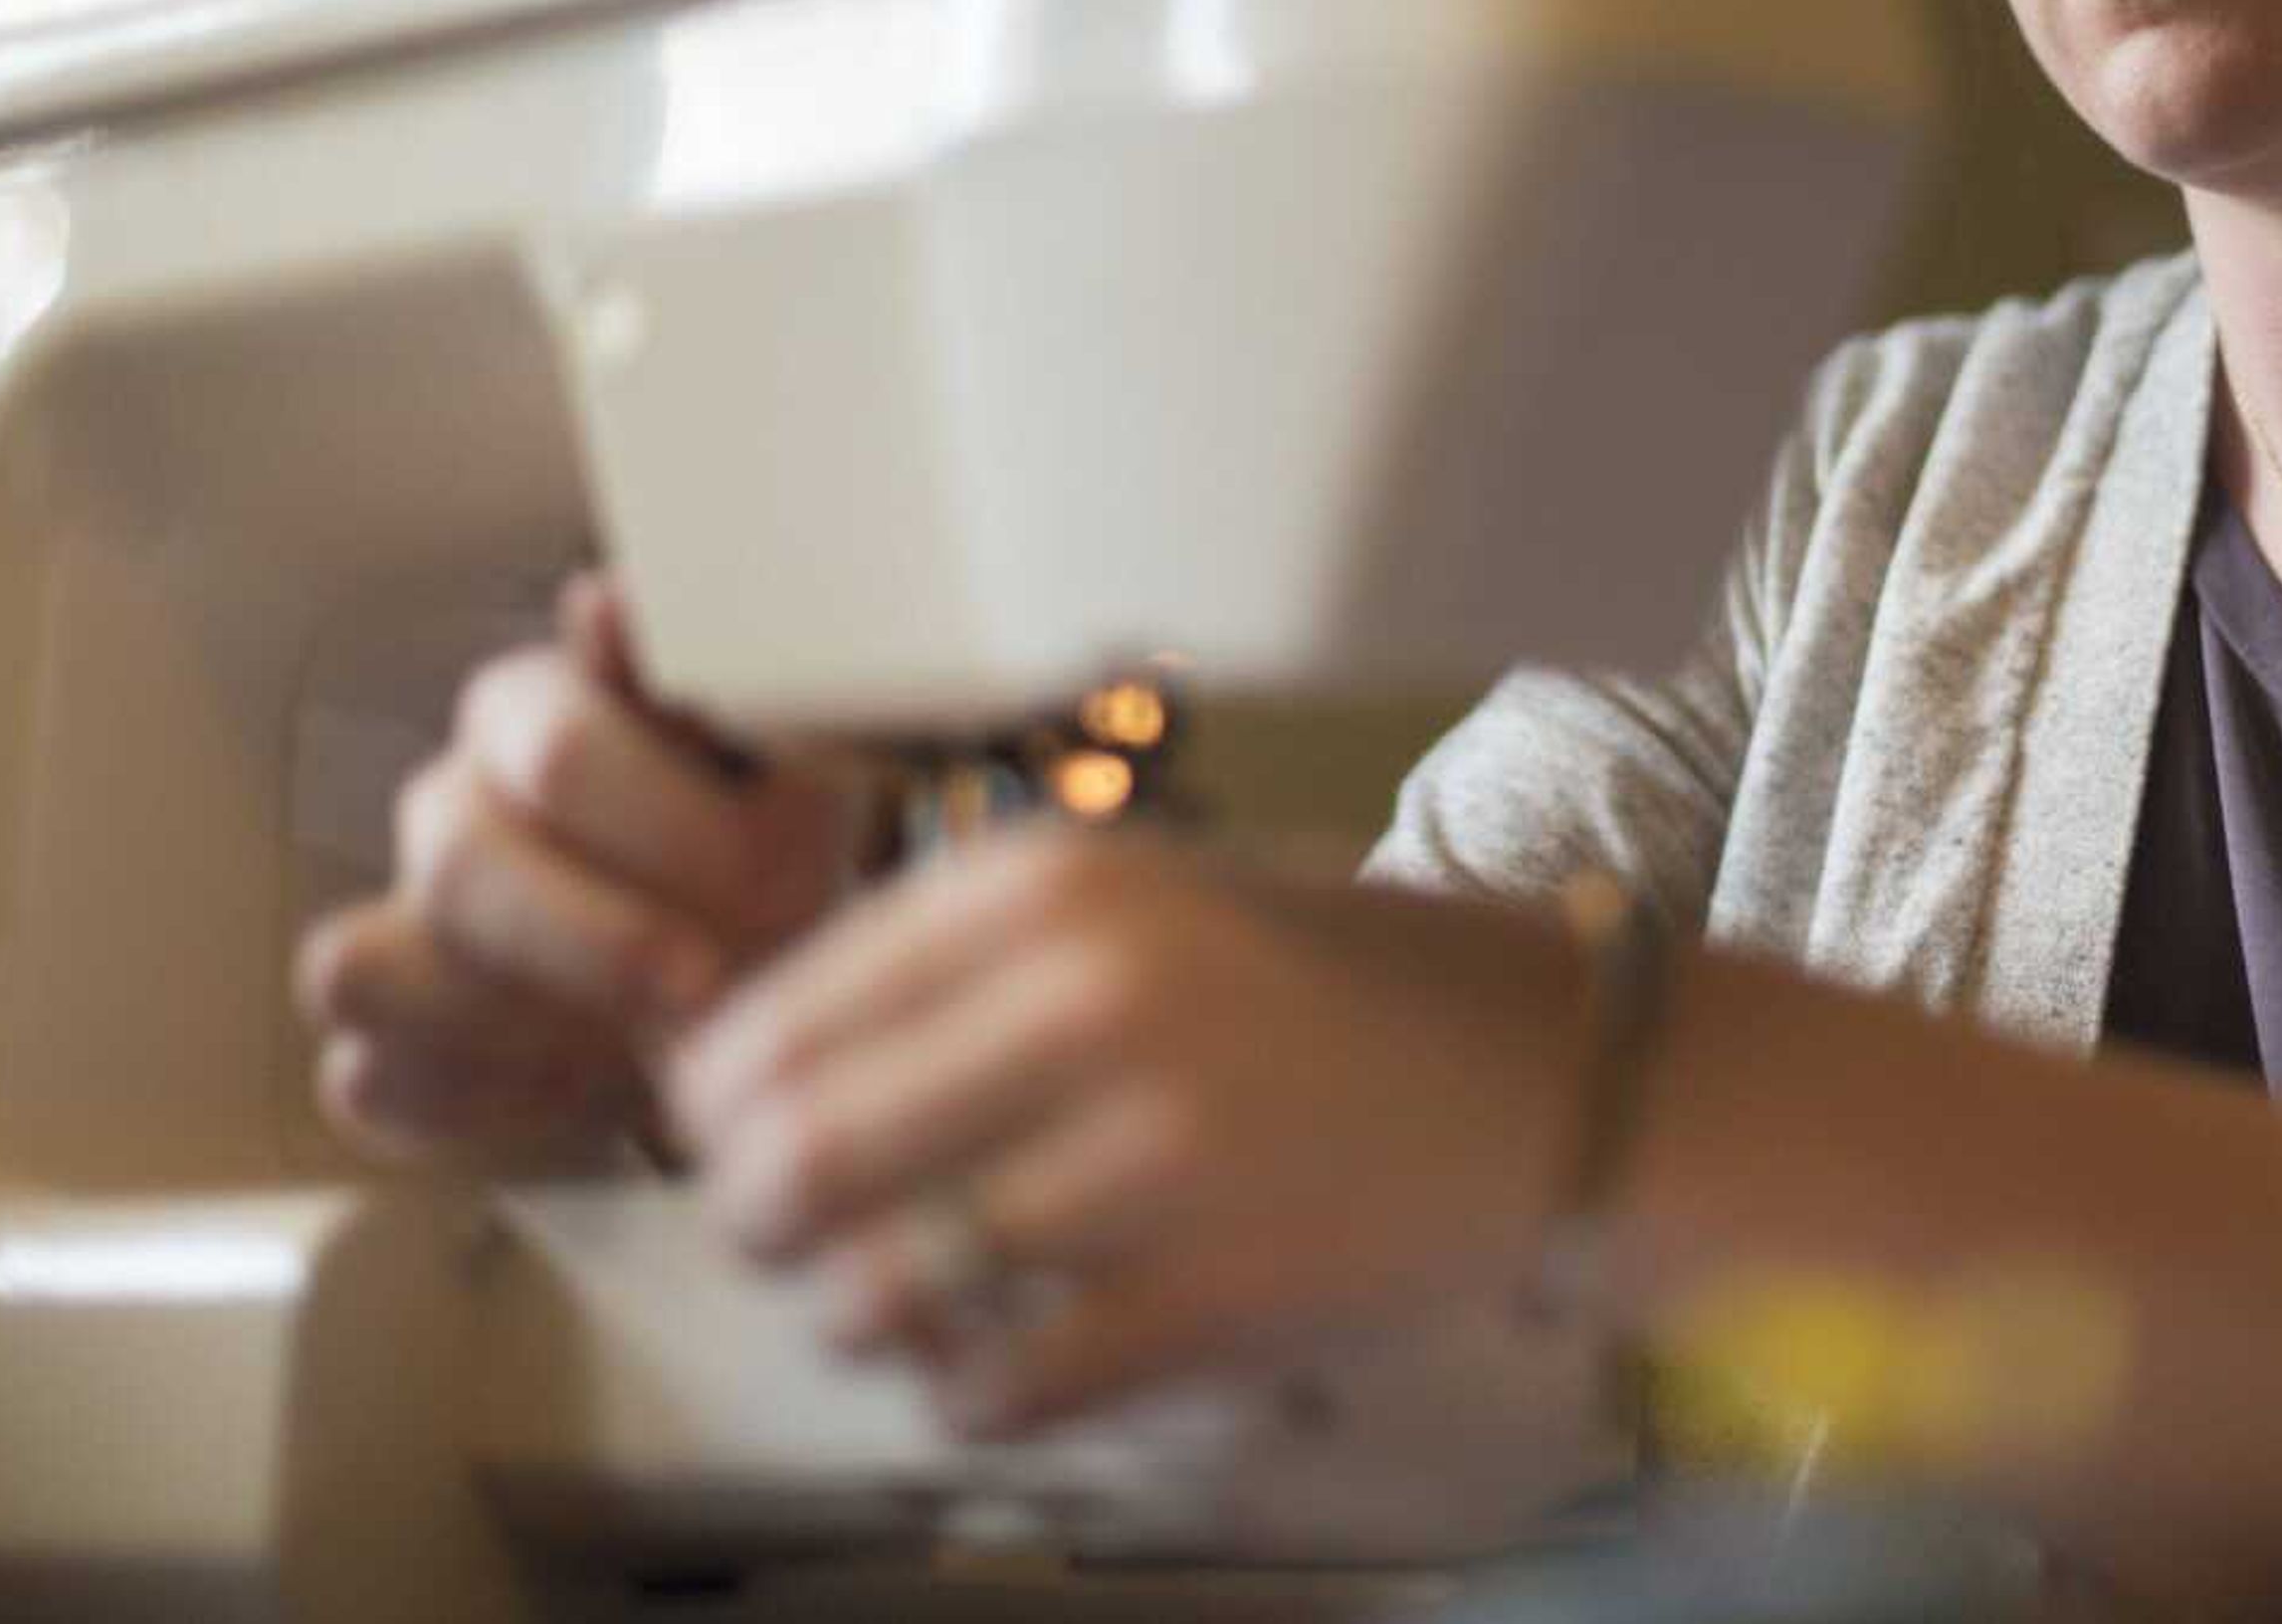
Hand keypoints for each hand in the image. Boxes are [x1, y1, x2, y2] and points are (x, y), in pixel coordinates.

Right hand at [295, 571, 881, 1160]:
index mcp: (539, 708)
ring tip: (651, 1043)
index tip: (767, 889)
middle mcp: (451, 805)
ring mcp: (399, 922)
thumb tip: (605, 604)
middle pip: (459, 865)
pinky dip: (478, 1103)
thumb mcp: (787, 771)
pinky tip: (582, 1089)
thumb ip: (712, 689)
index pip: (560, 751)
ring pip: (363, 967)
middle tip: (711, 987)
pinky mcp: (385, 1043)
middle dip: (603, 942)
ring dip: (530, 1024)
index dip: (667, 833)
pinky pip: (368, 1078)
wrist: (757, 984)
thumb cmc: (767, 861)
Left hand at [663, 827, 1586, 1435]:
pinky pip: (996, 1392)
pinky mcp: (1214, 1298)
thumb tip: (748, 1072)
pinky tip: (999, 1365)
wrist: (1567, 1078)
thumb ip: (973, 965)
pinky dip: (967, 1396)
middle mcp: (1089, 1002)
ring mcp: (1153, 1158)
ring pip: (875, 1292)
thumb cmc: (1343, 987)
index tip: (725, 1138)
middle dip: (756, 1222)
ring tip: (889, 1308)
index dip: (713, 1105)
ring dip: (852, 1319)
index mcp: (1058, 885)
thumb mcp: (1158, 900)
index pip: (773, 1018)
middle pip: (790, 1162)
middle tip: (785, 1239)